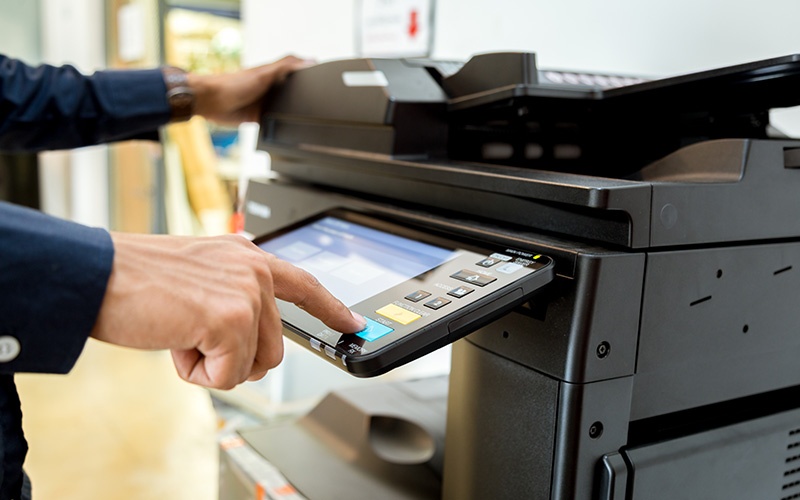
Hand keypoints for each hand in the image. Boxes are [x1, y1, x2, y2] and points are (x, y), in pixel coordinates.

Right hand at [90, 232, 364, 389]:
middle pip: (275, 347)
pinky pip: (227, 375)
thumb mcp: (198, 276)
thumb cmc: (136, 280)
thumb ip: (233, 294)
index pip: (304, 285)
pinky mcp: (230, 319)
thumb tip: (255, 338)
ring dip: (214, 365)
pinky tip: (174, 343)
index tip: (353, 324)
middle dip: (234, 358)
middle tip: (192, 338)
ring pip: (254, 365)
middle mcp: (254, 270)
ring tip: (181, 334)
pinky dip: (197, 374)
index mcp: (247, 256)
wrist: (97, 276)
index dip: (331, 309)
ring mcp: (246, 293)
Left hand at [188, 55, 310, 124]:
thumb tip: (309, 60)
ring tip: (306, 118)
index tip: (324, 77)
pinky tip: (286, 129)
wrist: (211, 102)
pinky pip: (273, 123)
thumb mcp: (264, 74)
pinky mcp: (259, 117)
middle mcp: (271, 88)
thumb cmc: (233, 84)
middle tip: (320, 102)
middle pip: (293, 91)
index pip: (296, 71)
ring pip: (284, 108)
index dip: (309, 72)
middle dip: (304, 96)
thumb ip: (285, 67)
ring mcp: (265, 103)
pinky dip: (279, 126)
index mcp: (273, 74)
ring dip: (291, 113)